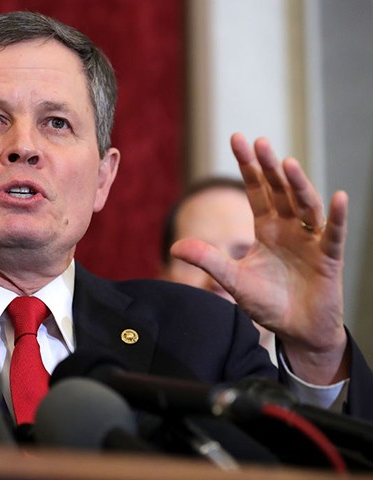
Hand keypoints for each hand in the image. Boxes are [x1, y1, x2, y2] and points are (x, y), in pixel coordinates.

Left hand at [171, 133, 348, 383]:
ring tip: (287, 163)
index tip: (238, 138)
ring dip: (297, 185)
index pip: (256, 191)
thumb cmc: (267, 302)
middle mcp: (289, 228)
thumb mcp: (233, 280)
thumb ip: (209, 261)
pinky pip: (333, 235)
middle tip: (259, 141)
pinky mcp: (328, 259)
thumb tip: (174, 246)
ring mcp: (310, 241)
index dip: (248, 167)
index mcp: (266, 229)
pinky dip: (336, 218)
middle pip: (279, 191)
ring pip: (305, 206)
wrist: (296, 329)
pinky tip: (338, 198)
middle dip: (269, 167)